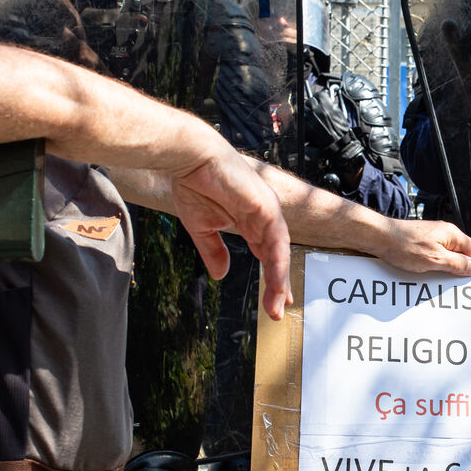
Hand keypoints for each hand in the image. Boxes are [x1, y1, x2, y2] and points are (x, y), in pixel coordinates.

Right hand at [169, 149, 292, 319]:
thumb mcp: (202, 227)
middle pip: (276, 257)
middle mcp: (264, 217)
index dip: (271, 277)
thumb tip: (221, 276)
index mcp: (250, 220)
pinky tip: (277, 283)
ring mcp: (268, 212)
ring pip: (279, 253)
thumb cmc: (194, 184)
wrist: (190, 159)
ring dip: (279, 281)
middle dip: (279, 285)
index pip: (266, 254)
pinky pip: (277, 242)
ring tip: (277, 305)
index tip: (274, 300)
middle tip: (278, 310)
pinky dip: (278, 265)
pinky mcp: (267, 208)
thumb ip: (214, 251)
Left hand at [372, 219, 470, 276]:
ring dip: (443, 268)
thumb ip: (457, 264)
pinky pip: (433, 255)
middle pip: (460, 253)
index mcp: (451, 234)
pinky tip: (425, 272)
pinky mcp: (421, 241)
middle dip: (457, 268)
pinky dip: (432, 264)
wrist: (379, 237)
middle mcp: (444, 233)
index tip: (470, 278)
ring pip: (446, 255)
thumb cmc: (404, 246)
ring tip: (436, 277)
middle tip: (452, 282)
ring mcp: (432, 236)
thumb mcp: (436, 260)